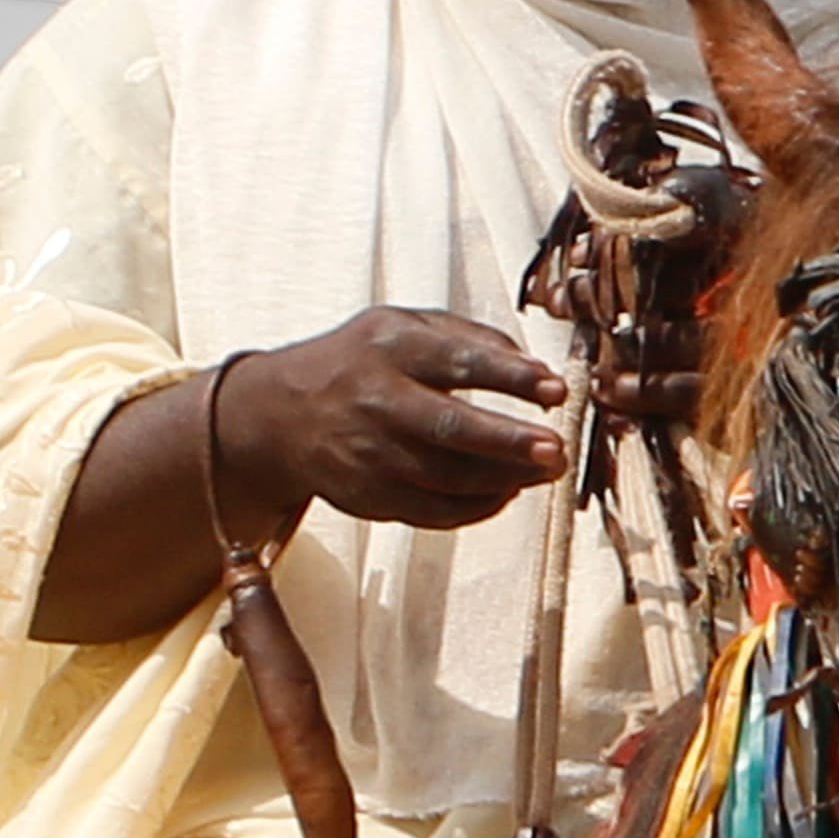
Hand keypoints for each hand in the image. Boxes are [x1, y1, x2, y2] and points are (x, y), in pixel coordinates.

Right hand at [217, 310, 571, 533]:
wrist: (281, 414)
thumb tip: (536, 370)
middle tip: (557, 450)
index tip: (556, 389)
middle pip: (448, 427)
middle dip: (508, 442)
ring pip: (448, 477)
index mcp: (390, 347)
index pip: (458, 360)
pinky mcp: (369, 495)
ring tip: (547, 469)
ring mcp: (368, 453)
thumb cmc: (364, 362)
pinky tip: (508, 490)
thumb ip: (471, 338)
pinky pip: (435, 511)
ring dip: (506, 479)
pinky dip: (479, 506)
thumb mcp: (406, 326)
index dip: (511, 376)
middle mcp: (375, 399)